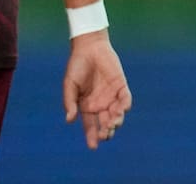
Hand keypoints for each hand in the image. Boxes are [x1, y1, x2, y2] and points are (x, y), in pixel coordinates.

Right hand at [63, 31, 131, 148]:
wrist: (89, 47)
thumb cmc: (76, 66)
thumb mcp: (70, 85)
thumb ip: (70, 102)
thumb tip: (69, 120)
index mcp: (86, 107)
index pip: (90, 126)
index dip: (92, 137)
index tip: (93, 146)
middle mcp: (100, 105)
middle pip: (105, 124)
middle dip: (106, 132)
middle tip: (105, 134)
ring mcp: (112, 97)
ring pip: (117, 114)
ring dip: (116, 121)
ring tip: (113, 123)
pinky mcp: (121, 86)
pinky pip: (125, 99)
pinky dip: (125, 105)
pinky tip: (122, 109)